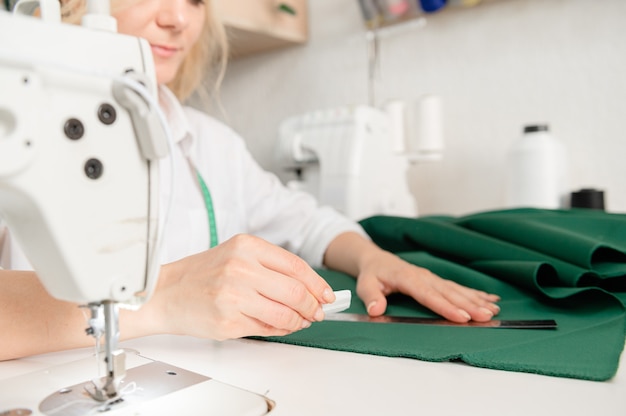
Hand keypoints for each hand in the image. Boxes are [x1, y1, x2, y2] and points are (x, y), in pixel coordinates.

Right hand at [147, 234, 335, 339]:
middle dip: (313, 306)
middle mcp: (241, 268)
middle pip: (295, 291)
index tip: (326, 295)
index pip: (296, 266)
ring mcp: (234, 296)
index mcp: (246, 246)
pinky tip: (280, 326)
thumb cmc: (201, 275)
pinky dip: (280, 330)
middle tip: (317, 312)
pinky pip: (267, 329)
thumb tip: (309, 289)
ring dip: (299, 321)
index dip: (317, 284)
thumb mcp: (236, 256)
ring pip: (285, 314)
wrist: (165, 292)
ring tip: (300, 321)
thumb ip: (271, 268)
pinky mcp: (228, 321)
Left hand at [324, 232, 499, 322]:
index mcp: (407, 277)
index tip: (461, 316)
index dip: (445, 306)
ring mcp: (432, 277)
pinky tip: (491, 299)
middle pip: (448, 292)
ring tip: (494, 310)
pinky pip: (457, 287)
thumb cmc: (372, 274)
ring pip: (456, 289)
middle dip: (469, 304)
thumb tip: (376, 309)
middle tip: (486, 316)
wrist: (376, 260)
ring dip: (476, 299)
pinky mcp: (436, 280)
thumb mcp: (365, 284)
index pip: (428, 294)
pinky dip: (475, 293)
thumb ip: (371, 296)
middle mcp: (423, 276)